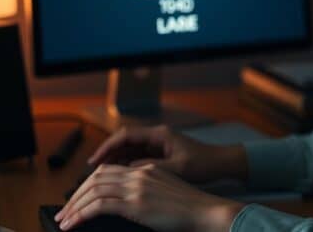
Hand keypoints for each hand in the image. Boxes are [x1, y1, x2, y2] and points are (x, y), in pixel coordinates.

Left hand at [54, 163, 243, 231]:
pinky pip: (99, 205)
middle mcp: (139, 173)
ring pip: (94, 189)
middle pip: (96, 177)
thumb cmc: (191, 209)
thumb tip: (124, 207)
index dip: (88, 184)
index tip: (78, 199)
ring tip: (64, 220)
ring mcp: (136, 187)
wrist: (206, 211)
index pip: (108, 171)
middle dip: (75, 195)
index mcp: (145, 170)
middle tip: (64, 211)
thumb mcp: (165, 194)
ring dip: (74, 205)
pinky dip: (81, 214)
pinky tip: (73, 224)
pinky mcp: (136, 203)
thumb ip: (144, 193)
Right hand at [87, 124, 246, 184]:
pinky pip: (137, 158)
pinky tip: (117, 179)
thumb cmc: (203, 164)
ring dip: (114, 162)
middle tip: (90, 171)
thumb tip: (127, 171)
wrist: (221, 163)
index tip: (94, 160)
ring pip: (128, 151)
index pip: (125, 136)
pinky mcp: (160, 154)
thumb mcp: (177, 168)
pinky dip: (125, 167)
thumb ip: (151, 168)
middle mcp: (156, 136)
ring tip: (99, 177)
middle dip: (106, 155)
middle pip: (124, 142)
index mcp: (159, 134)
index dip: (107, 147)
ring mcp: (158, 145)